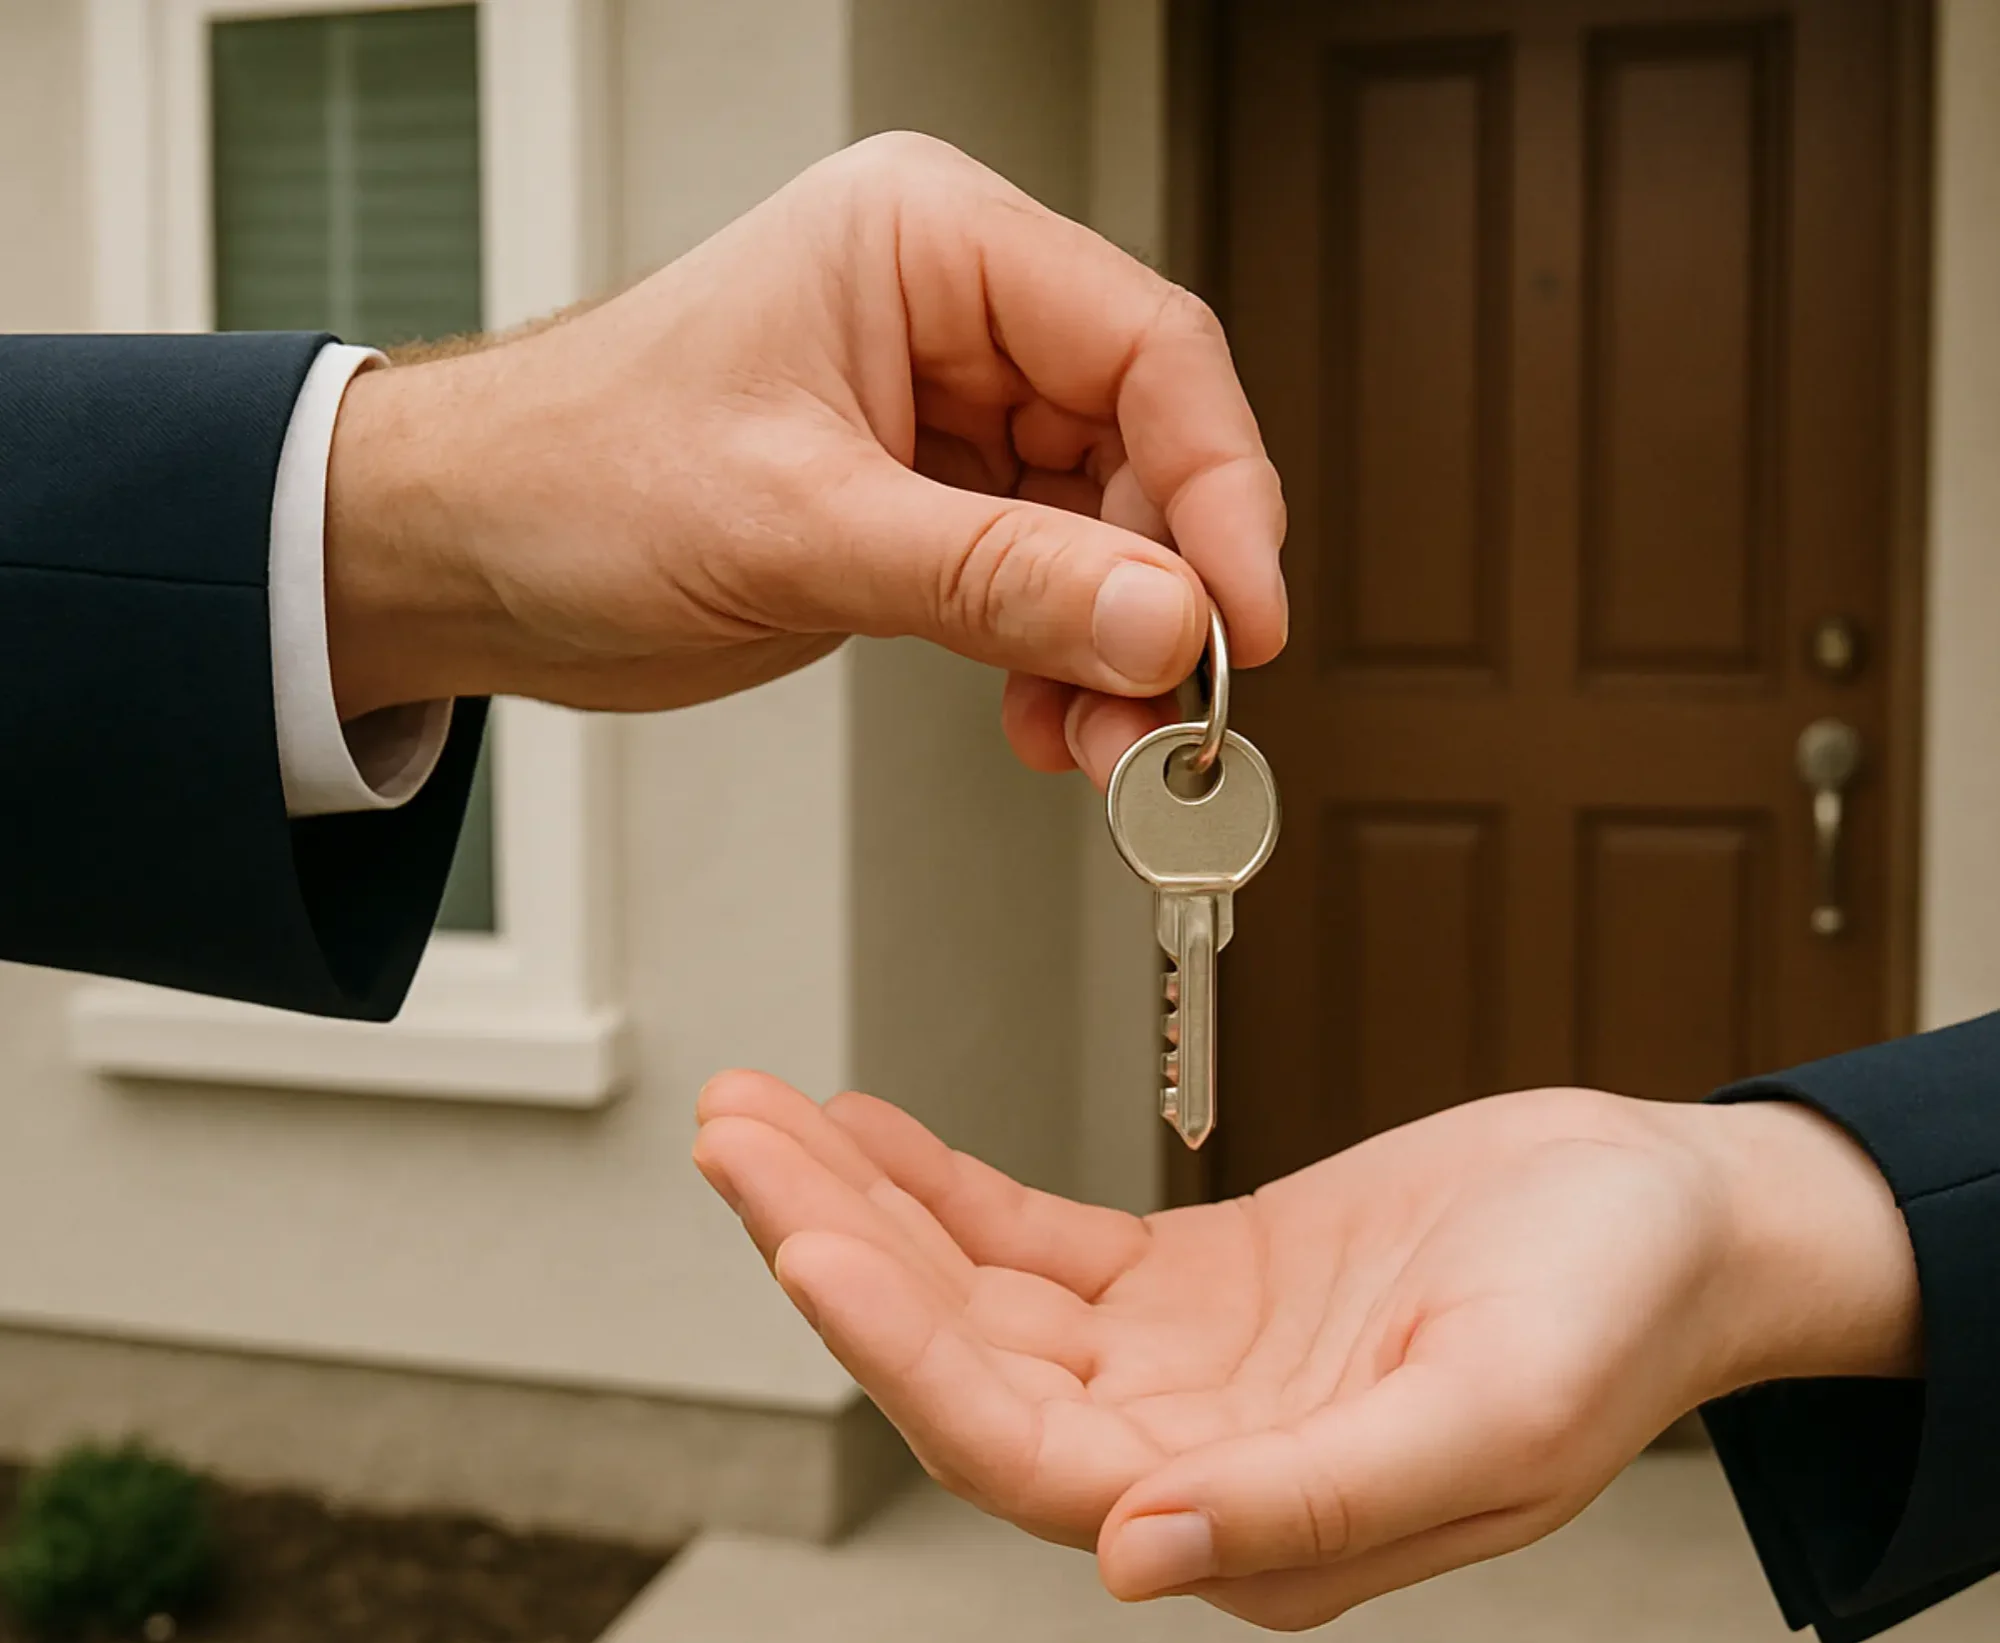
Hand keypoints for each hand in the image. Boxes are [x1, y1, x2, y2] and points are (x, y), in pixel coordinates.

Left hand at [322, 132, 1283, 785]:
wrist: (456, 555)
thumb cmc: (567, 474)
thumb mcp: (796, 527)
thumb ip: (994, 576)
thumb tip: (1163, 621)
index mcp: (927, 241)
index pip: (1144, 345)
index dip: (1218, 486)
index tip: (1242, 612)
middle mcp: (955, 312)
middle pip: (1144, 445)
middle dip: (1160, 593)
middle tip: (1167, 710)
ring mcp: (948, 409)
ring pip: (1108, 529)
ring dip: (1116, 647)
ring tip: (1100, 744)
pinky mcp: (930, 499)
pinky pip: (1047, 578)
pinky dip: (1060, 659)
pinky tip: (1048, 721)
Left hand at [690, 1074, 1919, 1628]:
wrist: (1681, 1218)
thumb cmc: (1620, 1311)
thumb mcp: (1495, 1407)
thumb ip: (1316, 1499)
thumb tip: (1137, 1559)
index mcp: (1254, 1519)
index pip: (1027, 1454)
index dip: (906, 1352)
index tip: (810, 1236)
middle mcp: (1195, 1461)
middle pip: (968, 1369)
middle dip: (842, 1251)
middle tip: (739, 1138)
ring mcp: (1187, 1375)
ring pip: (981, 1302)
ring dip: (869, 1210)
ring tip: (764, 1117)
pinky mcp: (1196, 1291)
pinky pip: (1037, 1245)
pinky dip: (947, 1189)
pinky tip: (874, 1129)